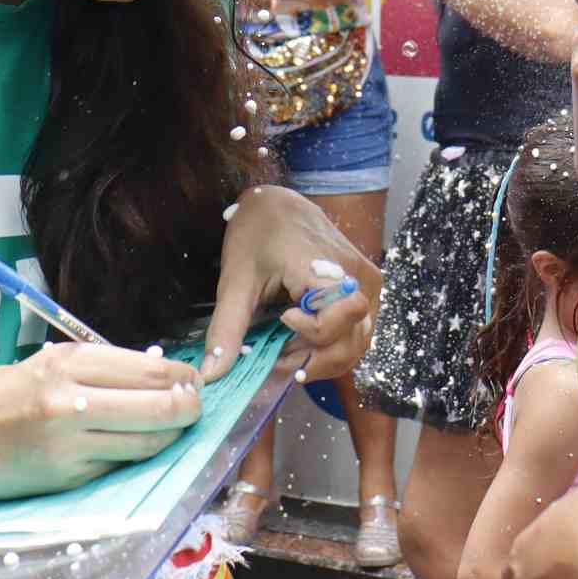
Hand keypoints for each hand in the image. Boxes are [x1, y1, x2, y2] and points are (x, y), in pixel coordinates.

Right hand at [0, 342, 201, 498]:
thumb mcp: (45, 365)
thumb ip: (97, 370)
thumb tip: (159, 376)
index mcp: (66, 363)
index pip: (150, 371)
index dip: (184, 378)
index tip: (195, 380)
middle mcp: (70, 401)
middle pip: (160, 406)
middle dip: (190, 408)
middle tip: (196, 406)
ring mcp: (68, 444)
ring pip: (147, 442)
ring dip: (170, 436)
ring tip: (175, 427)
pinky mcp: (64, 479)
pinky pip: (117, 466)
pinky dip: (134, 456)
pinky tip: (137, 446)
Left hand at [202, 185, 379, 383]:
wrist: (279, 204)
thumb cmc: (258, 234)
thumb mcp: (236, 281)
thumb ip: (227, 329)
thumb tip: (210, 375)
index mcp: (326, 267)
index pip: (338, 321)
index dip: (311, 335)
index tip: (281, 322)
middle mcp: (357, 276)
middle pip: (352, 339)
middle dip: (314, 358)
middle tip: (277, 358)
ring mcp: (366, 282)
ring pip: (359, 340)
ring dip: (325, 357)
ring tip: (289, 352)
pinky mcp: (366, 287)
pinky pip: (358, 329)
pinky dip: (333, 345)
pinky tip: (303, 343)